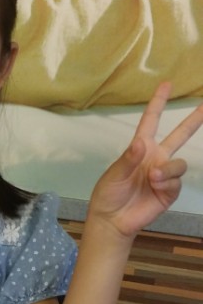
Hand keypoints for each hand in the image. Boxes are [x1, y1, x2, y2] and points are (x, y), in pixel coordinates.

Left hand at [89, 82, 202, 237]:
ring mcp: (164, 174)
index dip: (157, 103)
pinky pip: (176, 181)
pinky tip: (155, 187)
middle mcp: (155, 157)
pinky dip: (167, 183)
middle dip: (194, 121)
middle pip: (179, 135)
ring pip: (179, 163)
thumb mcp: (114, 174)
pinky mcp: (170, 191)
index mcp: (139, 148)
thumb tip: (142, 142)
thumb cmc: (108, 193)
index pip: (150, 121)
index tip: (166, 84)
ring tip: (152, 177)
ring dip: (168, 169)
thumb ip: (128, 159)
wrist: (113, 219)